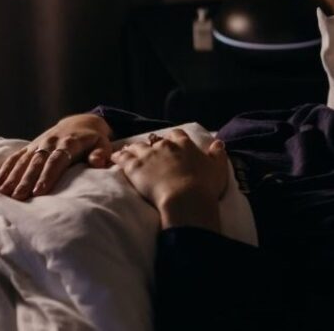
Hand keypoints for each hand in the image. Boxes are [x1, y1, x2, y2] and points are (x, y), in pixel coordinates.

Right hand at [0, 114, 112, 199]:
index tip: (40, 191)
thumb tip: (98, 162)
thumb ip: (101, 153)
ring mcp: (39, 144)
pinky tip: (0, 181)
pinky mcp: (31, 146)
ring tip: (5, 193)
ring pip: (24, 160)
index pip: (57, 160)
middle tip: (19, 197)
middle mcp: (51, 142)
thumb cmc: (93, 140)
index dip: (48, 175)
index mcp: (69, 143)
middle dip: (27, 180)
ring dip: (14, 176)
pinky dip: (8, 168)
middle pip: (37, 162)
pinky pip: (16, 156)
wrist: (79, 123)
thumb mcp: (103, 144)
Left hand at [111, 129, 228, 231]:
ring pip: (137, 146)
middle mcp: (165, 145)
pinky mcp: (134, 167)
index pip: (177, 134)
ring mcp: (148, 155)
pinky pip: (122, 157)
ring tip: (131, 152)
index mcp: (185, 144)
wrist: (186, 199)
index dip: (174, 138)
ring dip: (134, 149)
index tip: (173, 144)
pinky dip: (118, 156)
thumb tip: (218, 142)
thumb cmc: (205, 186)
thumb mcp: (218, 168)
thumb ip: (218, 154)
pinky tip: (115, 157)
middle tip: (152, 152)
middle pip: (156, 140)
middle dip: (153, 145)